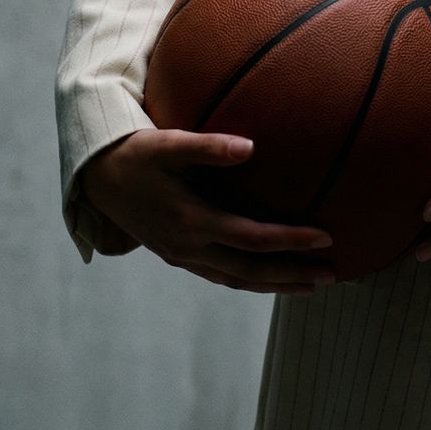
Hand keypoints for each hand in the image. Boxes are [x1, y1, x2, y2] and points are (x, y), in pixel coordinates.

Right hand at [78, 128, 338, 293]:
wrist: (97, 178)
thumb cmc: (139, 154)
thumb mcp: (169, 144)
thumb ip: (209, 147)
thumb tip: (251, 147)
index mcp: (192, 223)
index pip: (253, 239)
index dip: (290, 241)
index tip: (326, 237)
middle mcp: (189, 248)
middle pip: (250, 271)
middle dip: (292, 274)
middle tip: (333, 275)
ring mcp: (183, 256)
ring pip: (236, 280)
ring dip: (275, 284)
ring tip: (311, 285)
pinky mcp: (179, 255)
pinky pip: (222, 275)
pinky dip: (249, 281)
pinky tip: (269, 278)